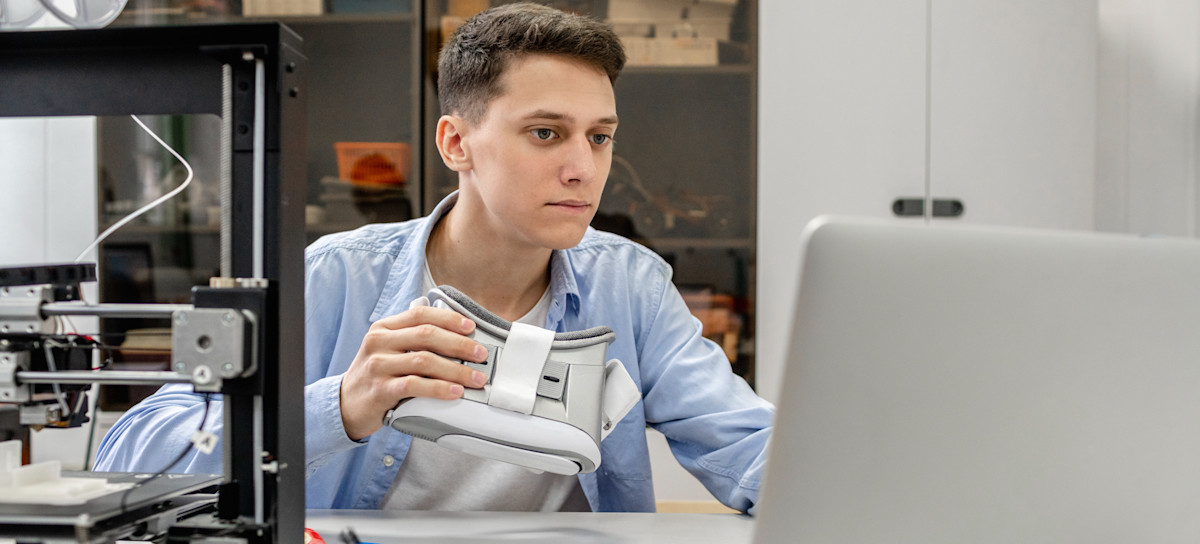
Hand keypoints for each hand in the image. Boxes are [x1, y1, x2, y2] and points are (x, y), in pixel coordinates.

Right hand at [339, 305, 488, 440]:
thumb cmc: (376, 375)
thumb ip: (413, 339)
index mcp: (384, 328)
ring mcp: (378, 365)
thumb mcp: (389, 350)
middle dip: (459, 344)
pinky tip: (455, 392)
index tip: (471, 327)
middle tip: (480, 354)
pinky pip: (415, 386)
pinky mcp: (380, 389)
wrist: (346, 403)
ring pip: (424, 361)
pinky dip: (439, 388)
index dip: (449, 319)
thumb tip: (457, 336)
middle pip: (426, 335)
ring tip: (475, 378)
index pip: (420, 315)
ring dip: (456, 369)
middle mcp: (379, 342)